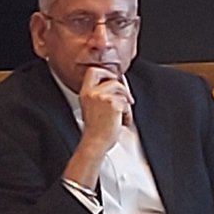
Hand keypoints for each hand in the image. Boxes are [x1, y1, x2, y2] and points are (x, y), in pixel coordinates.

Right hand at [62, 65, 133, 190]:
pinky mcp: (113, 103)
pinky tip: (122, 122)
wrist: (95, 142)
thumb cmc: (95, 129)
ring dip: (126, 104)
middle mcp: (93, 93)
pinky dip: (128, 114)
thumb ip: (100, 95)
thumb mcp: (92, 107)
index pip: (93, 71)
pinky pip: (127, 104)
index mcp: (85, 92)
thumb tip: (116, 85)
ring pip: (123, 92)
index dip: (106, 72)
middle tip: (126, 97)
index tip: (113, 80)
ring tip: (122, 115)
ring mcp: (103, 97)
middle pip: (113, 78)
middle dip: (122, 87)